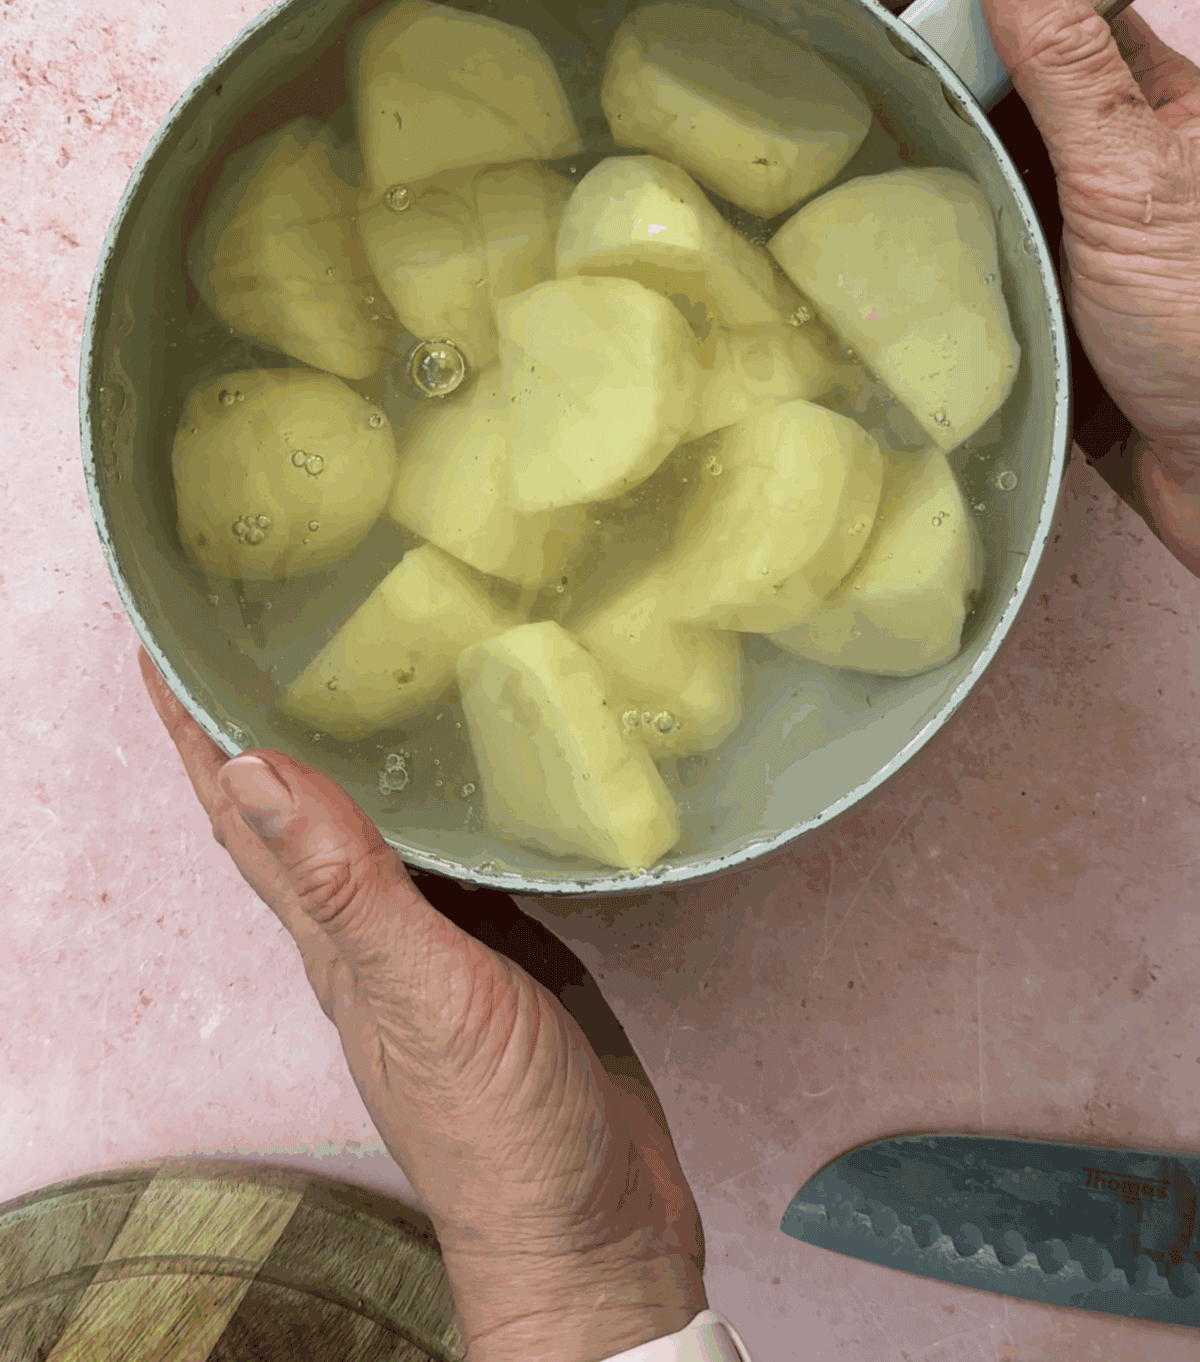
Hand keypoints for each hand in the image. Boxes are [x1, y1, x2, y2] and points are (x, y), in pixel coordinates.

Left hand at [137, 647, 705, 1361]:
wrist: (596, 1231)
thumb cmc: (504, 1134)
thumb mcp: (425, 1000)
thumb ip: (349, 890)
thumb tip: (253, 769)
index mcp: (333, 936)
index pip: (241, 811)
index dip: (191, 727)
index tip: (162, 637)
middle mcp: (371, 927)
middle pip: (295, 805)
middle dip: (256, 717)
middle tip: (255, 622)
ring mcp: (441, 938)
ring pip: (375, 820)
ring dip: (346, 747)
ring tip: (354, 663)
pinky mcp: (510, 945)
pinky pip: (457, 848)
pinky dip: (444, 793)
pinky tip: (473, 756)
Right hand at [775, 0, 1199, 576]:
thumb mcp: (1130, 173)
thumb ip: (1065, 56)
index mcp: (1134, 90)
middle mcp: (1090, 138)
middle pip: (974, 52)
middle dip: (882, 16)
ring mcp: (1053, 208)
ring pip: (952, 129)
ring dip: (876, 94)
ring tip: (787, 64)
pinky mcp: (1022, 277)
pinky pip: (944, 216)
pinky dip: (890, 189)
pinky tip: (831, 178)